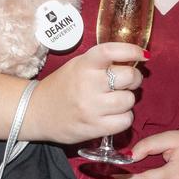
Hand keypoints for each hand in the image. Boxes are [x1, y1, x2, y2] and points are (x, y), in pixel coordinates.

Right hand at [26, 42, 145, 144]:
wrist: (35, 112)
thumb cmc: (62, 86)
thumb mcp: (77, 66)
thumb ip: (101, 63)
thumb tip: (135, 59)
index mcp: (84, 64)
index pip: (112, 51)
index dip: (132, 51)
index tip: (143, 55)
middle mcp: (88, 84)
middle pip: (129, 76)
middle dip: (134, 79)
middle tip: (127, 82)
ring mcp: (91, 107)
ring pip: (129, 100)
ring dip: (127, 100)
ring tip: (115, 101)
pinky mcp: (94, 127)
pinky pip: (125, 120)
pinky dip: (124, 118)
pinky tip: (113, 115)